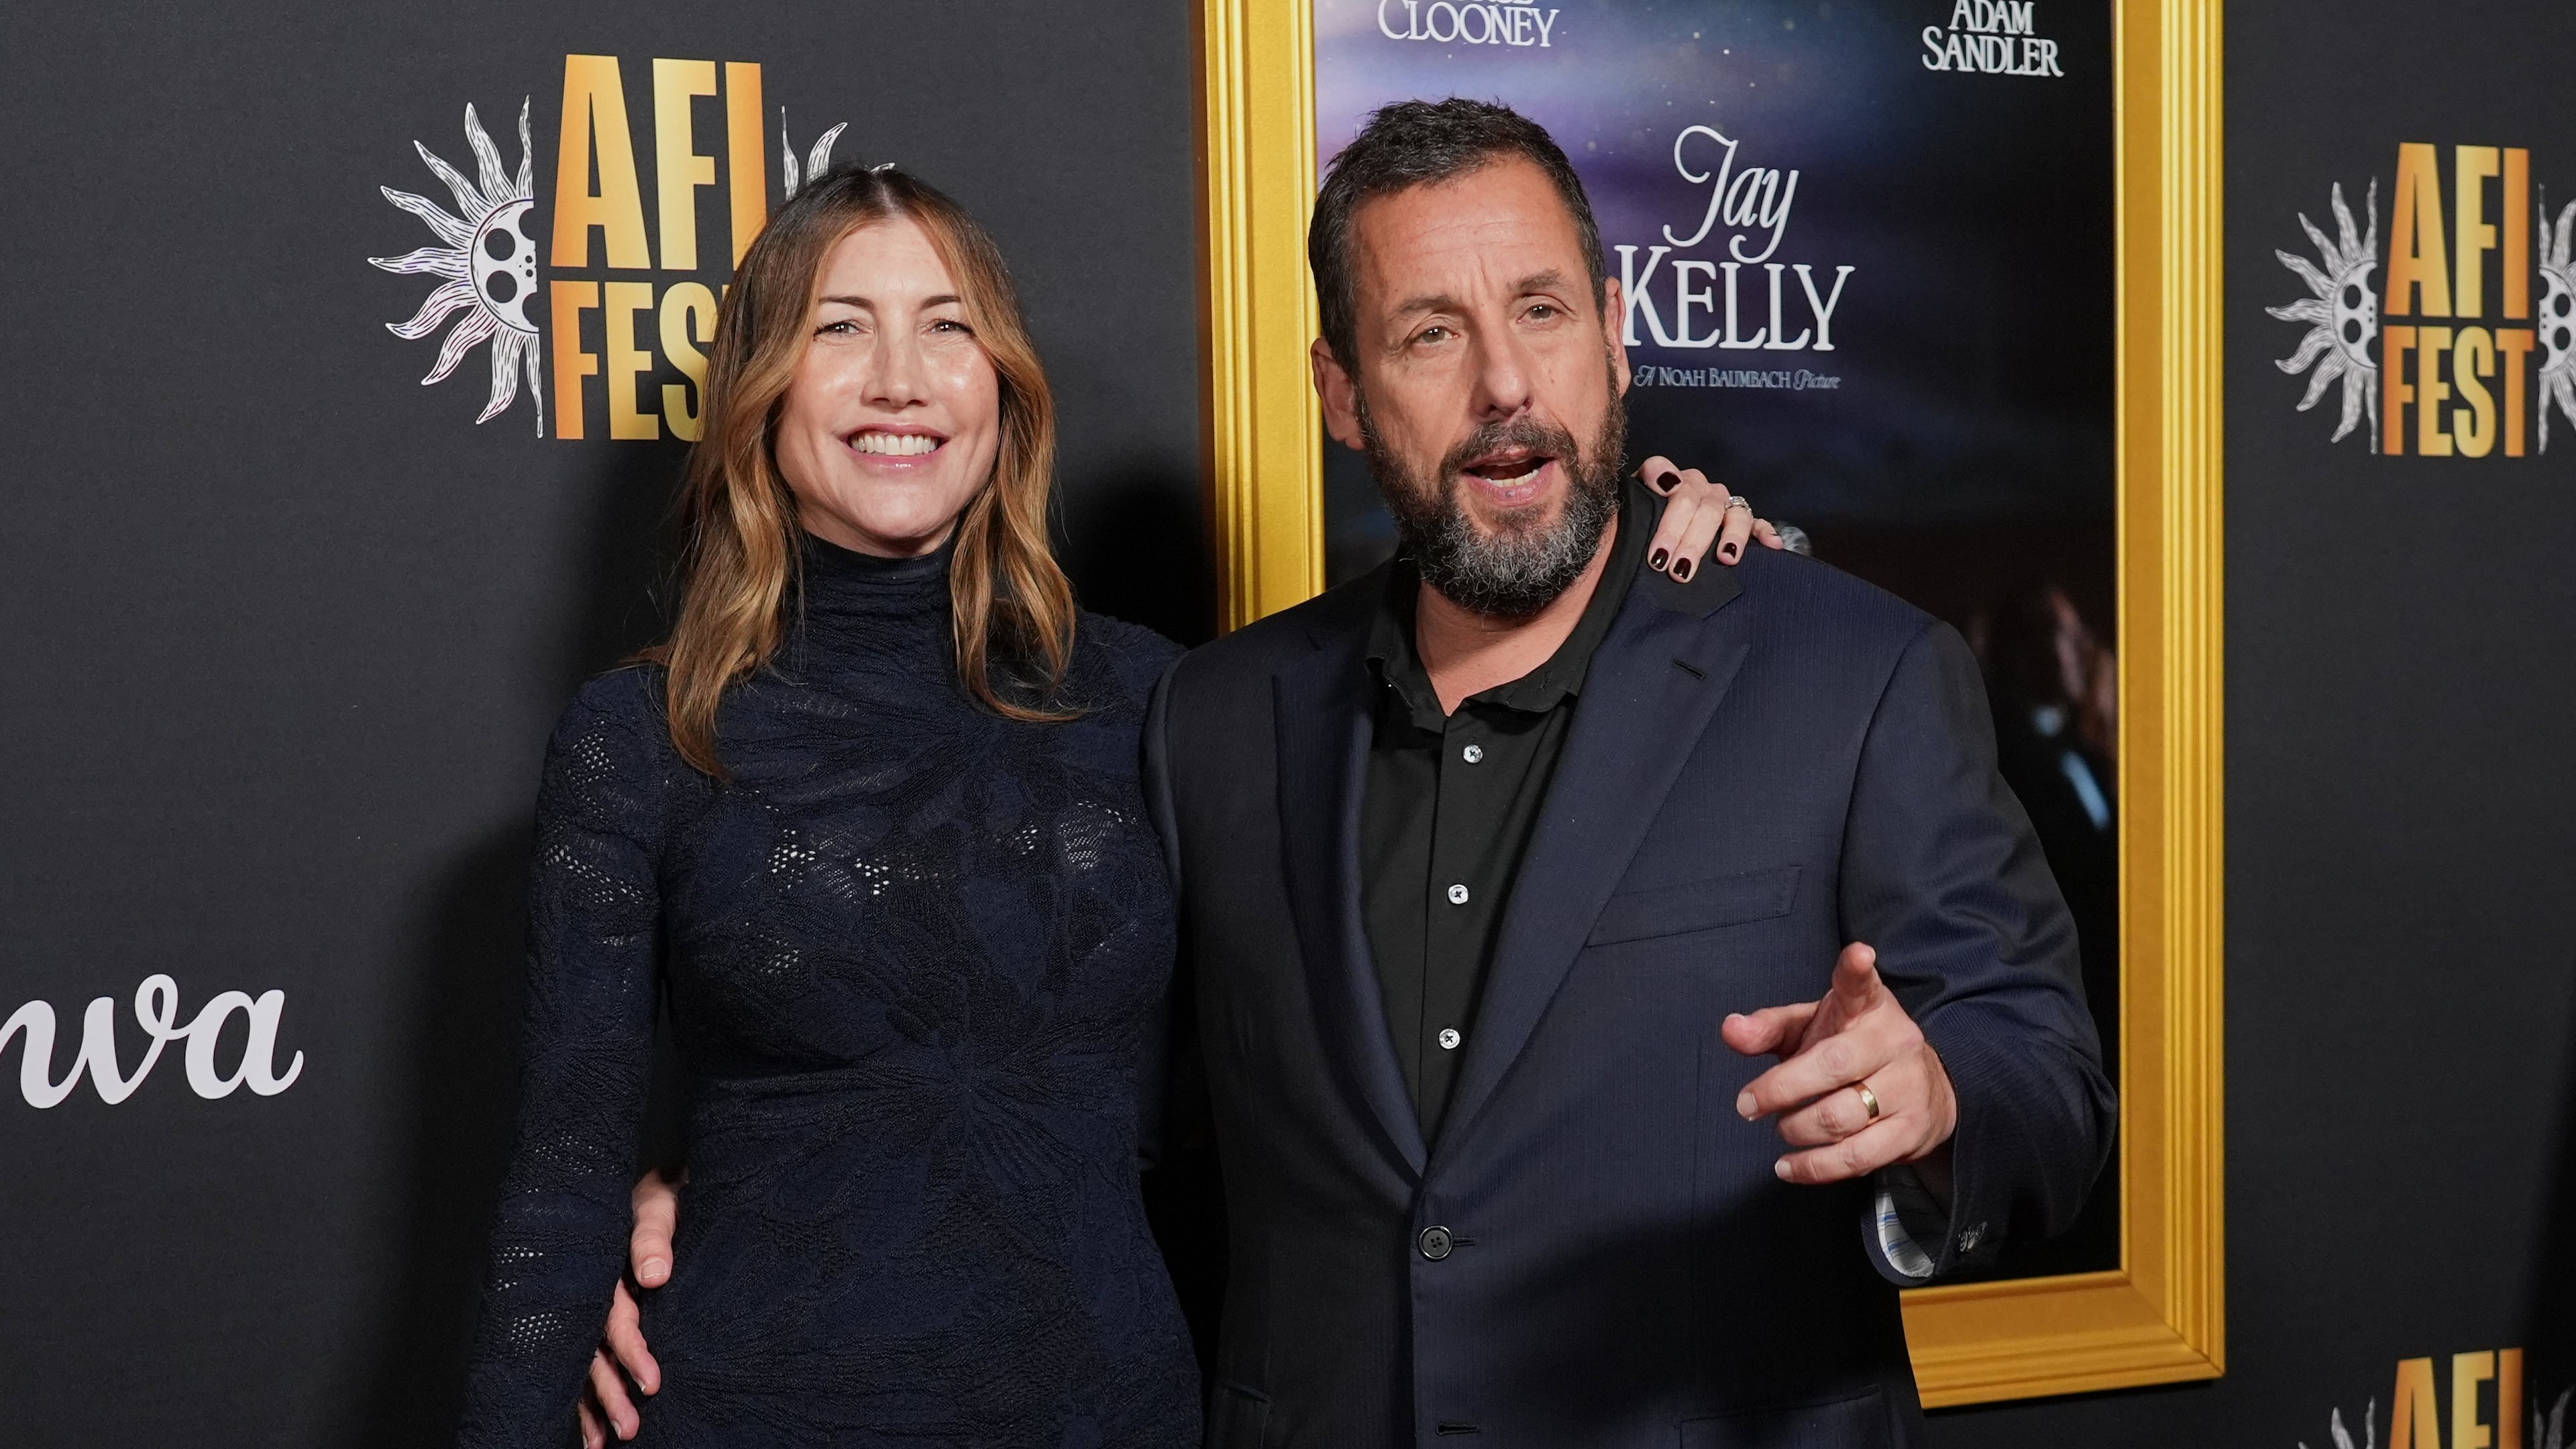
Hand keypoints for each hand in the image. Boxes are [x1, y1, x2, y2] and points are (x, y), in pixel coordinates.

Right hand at [576, 1168, 680, 1447]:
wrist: (678, 1185)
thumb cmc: (673, 1192)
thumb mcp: (663, 1202)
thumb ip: (655, 1234)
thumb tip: (653, 1275)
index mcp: (605, 1265)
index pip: (613, 1317)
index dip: (630, 1351)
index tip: (652, 1384)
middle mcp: (597, 1290)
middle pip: (594, 1349)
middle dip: (609, 1391)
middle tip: (629, 1428)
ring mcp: (601, 1305)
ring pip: (588, 1361)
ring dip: (595, 1403)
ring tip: (605, 1444)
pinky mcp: (611, 1314)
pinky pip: (594, 1358)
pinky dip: (590, 1395)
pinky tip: (592, 1430)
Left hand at [1639, 455, 1787, 581]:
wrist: (1654, 544)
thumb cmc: (1640, 527)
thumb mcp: (1629, 512)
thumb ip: (1635, 497)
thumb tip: (1663, 484)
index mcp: (1669, 481)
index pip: (1663, 473)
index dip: (1663, 496)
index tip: (1659, 539)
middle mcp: (1699, 488)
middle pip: (1700, 504)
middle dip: (1687, 538)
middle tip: (1674, 567)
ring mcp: (1723, 504)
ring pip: (1732, 513)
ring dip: (1729, 536)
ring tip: (1724, 558)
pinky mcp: (1743, 522)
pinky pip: (1757, 523)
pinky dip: (1765, 532)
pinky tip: (1772, 545)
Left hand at [1722, 943, 1956, 1188]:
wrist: (1926, 1088)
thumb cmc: (1852, 1050)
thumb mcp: (1812, 1028)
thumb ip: (1769, 1027)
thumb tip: (1730, 1029)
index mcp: (1867, 1008)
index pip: (1862, 984)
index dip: (1857, 970)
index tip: (1859, 955)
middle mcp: (1893, 1042)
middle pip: (1834, 1065)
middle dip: (1782, 1088)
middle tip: (1747, 1104)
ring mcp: (1908, 1087)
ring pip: (1843, 1115)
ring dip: (1797, 1128)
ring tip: (1781, 1128)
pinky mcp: (1912, 1131)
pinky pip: (1858, 1157)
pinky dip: (1815, 1168)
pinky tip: (1788, 1166)